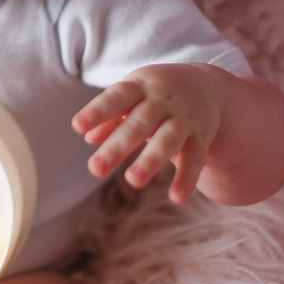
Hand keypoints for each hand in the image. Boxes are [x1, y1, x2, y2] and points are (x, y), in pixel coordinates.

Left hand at [72, 64, 223, 204]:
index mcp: (140, 86)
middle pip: (139, 124)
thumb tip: (88, 138)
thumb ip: (111, 116)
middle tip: (95, 169)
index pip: (117, 97)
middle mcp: (163, 101)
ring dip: (150, 160)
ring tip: (132, 180)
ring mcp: (184, 119)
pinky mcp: (201, 137)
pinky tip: (176, 197)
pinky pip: (195, 158)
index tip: (77, 125)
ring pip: (168, 140)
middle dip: (117, 146)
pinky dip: (187, 178)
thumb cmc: (155, 94)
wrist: (207, 86)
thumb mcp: (133, 94)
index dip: (98, 111)